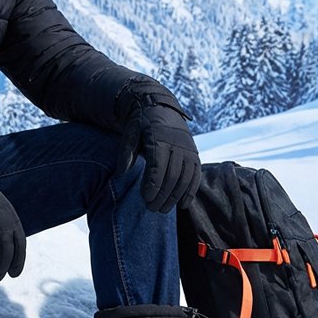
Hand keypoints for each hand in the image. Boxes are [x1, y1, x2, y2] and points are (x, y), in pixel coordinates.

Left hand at [115, 77, 200, 212]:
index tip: (146, 200)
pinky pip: (195, 175)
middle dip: (162, 195)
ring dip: (175, 197)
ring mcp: (188, 150)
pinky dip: (190, 191)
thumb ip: (126, 153)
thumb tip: (121, 173)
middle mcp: (177, 144)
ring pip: (185, 178)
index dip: (153, 185)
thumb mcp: (130, 133)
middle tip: (152, 209)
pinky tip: (183, 204)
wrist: (160, 108)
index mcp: (160, 139)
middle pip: (172, 176)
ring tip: (163, 210)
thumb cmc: (141, 125)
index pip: (157, 167)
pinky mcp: (195, 154)